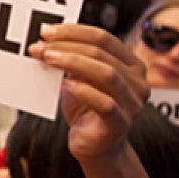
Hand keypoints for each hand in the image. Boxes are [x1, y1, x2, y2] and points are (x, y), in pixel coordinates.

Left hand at [29, 24, 148, 162]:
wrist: (93, 146)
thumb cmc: (87, 110)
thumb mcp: (80, 78)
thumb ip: (73, 60)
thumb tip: (48, 41)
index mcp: (131, 64)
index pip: (104, 38)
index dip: (74, 32)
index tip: (47, 32)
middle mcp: (137, 81)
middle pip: (102, 52)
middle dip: (67, 46)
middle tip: (41, 47)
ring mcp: (133, 103)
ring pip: (107, 73)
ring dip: (73, 62)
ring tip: (48, 60)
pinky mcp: (121, 123)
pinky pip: (105, 103)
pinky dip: (84, 91)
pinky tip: (66, 85)